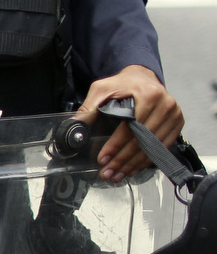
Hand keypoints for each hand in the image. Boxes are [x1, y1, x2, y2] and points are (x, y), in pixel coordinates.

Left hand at [79, 65, 184, 182]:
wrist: (143, 78)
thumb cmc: (123, 84)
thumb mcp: (102, 88)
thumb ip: (89, 106)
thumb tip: (75, 125)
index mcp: (148, 95)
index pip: (130, 127)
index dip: (115, 145)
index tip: (102, 159)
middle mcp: (166, 105)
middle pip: (142, 141)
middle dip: (122, 160)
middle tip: (107, 173)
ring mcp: (174, 116)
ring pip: (153, 148)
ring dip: (133, 165)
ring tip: (116, 175)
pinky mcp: (177, 124)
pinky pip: (162, 148)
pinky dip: (146, 161)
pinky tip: (132, 169)